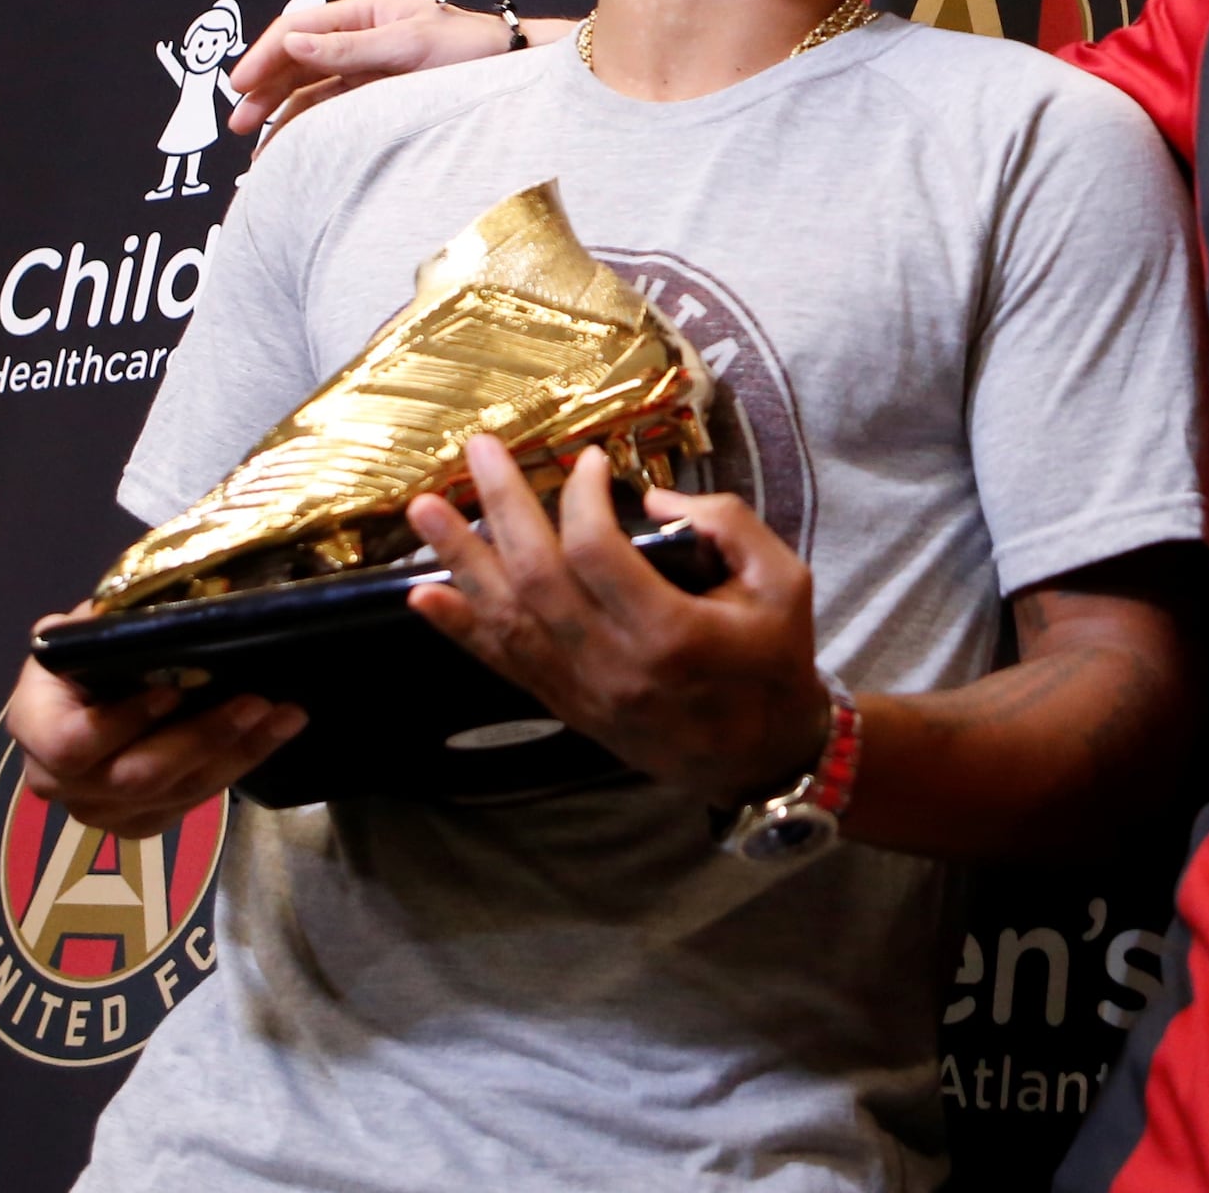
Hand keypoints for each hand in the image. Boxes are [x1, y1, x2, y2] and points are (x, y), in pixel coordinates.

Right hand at [4, 606, 304, 837]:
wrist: (87, 693)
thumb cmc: (89, 654)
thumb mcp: (90, 629)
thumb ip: (110, 625)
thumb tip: (171, 598)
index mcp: (35, 725)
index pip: (71, 744)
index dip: (123, 724)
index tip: (172, 691)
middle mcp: (57, 779)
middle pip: (135, 776)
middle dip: (201, 739)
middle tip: (255, 701)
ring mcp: (99, 810)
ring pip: (175, 794)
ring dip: (236, 753)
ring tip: (282, 715)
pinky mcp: (139, 822)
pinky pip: (192, 803)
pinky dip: (239, 766)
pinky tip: (274, 732)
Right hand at [223, 0, 509, 143]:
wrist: (518, 73)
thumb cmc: (474, 48)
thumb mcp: (409, 45)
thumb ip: (349, 48)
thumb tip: (292, 42)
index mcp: (365, 13)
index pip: (299, 30)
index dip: (265, 56)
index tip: (241, 85)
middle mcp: (361, 40)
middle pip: (298, 63)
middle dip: (265, 91)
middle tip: (240, 123)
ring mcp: (369, 71)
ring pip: (312, 92)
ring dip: (282, 115)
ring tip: (258, 147)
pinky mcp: (381, 100)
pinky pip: (335, 111)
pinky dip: (311, 128)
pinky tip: (293, 148)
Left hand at [406, 439, 827, 807]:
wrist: (761, 758)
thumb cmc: (775, 663)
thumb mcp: (785, 581)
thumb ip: (728, 525)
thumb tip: (652, 499)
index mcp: (671, 632)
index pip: (597, 551)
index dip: (583, 496)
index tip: (591, 460)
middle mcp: (613, 664)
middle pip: (535, 576)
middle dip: (502, 506)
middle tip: (477, 450)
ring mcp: (582, 689)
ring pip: (506, 619)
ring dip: (460, 560)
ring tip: (423, 509)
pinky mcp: (566, 704)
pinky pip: (503, 663)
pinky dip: (460, 628)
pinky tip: (423, 596)